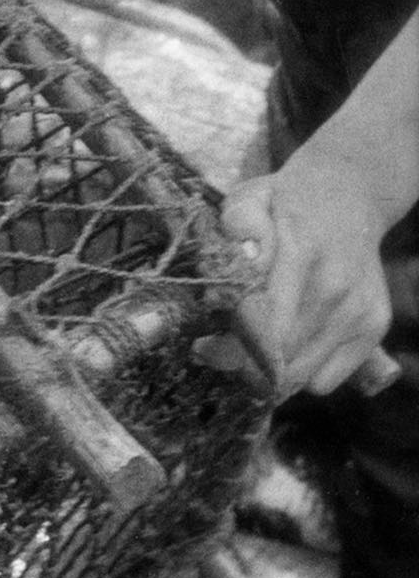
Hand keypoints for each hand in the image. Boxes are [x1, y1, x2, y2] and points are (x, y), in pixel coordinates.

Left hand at [220, 151, 395, 397]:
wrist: (350, 196)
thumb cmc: (285, 203)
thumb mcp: (250, 198)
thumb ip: (241, 224)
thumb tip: (248, 258)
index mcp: (303, 252)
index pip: (267, 324)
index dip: (230, 348)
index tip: (203, 346)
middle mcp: (338, 287)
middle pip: (280, 358)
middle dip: (240, 361)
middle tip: (216, 347)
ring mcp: (360, 311)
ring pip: (300, 376)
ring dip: (267, 372)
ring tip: (249, 344)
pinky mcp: (374, 329)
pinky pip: (324, 381)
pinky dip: (299, 373)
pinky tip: (286, 344)